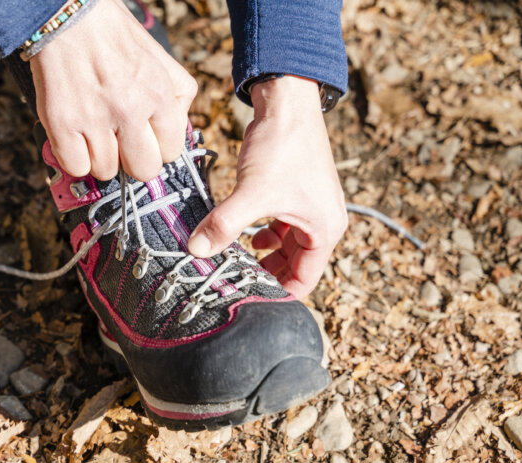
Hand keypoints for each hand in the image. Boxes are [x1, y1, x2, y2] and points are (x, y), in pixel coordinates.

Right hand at [29, 0, 196, 180]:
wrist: (65, 15)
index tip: (145, 138)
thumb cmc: (112, 35)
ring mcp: (94, 119)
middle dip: (133, 160)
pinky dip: (74, 158)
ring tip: (95, 132)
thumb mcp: (159, 58)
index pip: (171, 152)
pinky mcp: (62, 124)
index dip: (157, 147)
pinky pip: (75, 167)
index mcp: (158, 93)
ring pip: (107, 171)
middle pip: (143, 170)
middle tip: (122, 142)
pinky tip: (76, 138)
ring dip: (101, 157)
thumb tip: (179, 131)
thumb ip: (177, 95)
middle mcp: (129, 109)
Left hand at [188, 76, 346, 298]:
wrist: (287, 101)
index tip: (247, 301)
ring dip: (262, 255)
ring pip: (286, 247)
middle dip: (265, 275)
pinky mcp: (294, 193)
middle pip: (295, 266)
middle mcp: (323, 222)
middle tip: (233, 283)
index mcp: (325, 230)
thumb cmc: (283, 146)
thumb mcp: (252, 192)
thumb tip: (196, 250)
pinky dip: (263, 234)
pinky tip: (242, 234)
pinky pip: (280, 226)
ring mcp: (309, 207)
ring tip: (233, 260)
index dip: (277, 295)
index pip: (303, 281)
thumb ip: (224, 225)